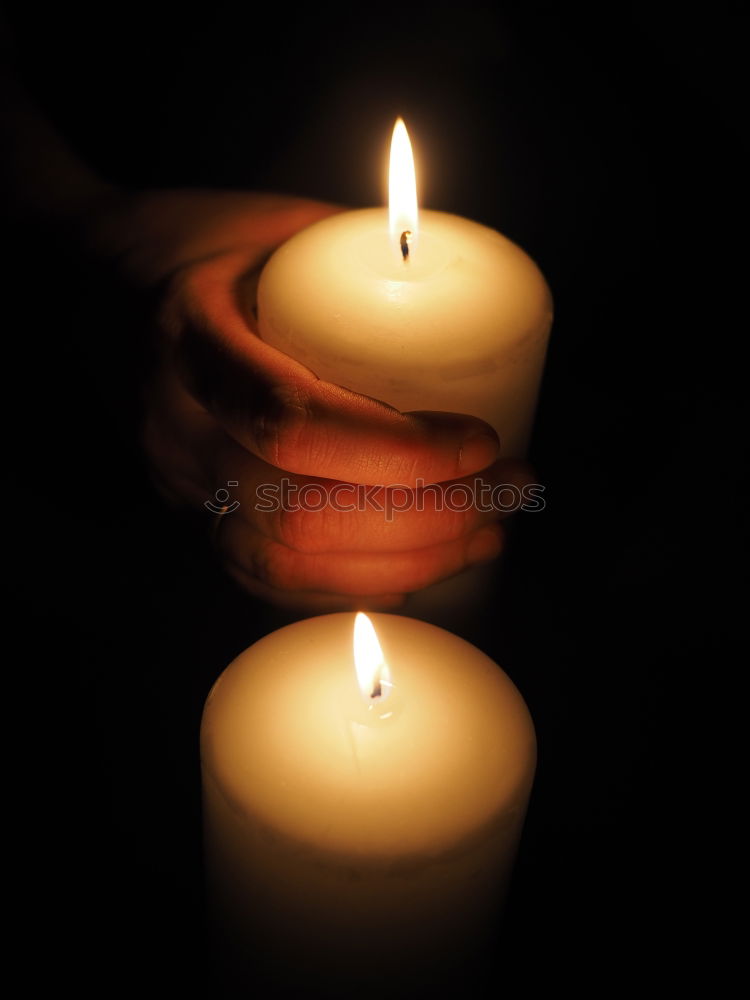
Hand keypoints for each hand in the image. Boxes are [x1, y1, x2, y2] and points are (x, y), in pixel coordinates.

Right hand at [86, 190, 531, 609]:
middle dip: (427, 518)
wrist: (89, 286)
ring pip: (287, 563)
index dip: (397, 452)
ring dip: (404, 562)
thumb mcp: (275, 225)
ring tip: (486, 533)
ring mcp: (179, 483)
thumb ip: (363, 260)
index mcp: (193, 340)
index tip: (481, 442)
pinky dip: (354, 583)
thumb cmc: (194, 244)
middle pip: (300, 514)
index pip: (294, 424)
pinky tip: (420, 566)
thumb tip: (469, 297)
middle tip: (511, 489)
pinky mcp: (193, 513)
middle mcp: (178, 429)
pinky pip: (269, 577)